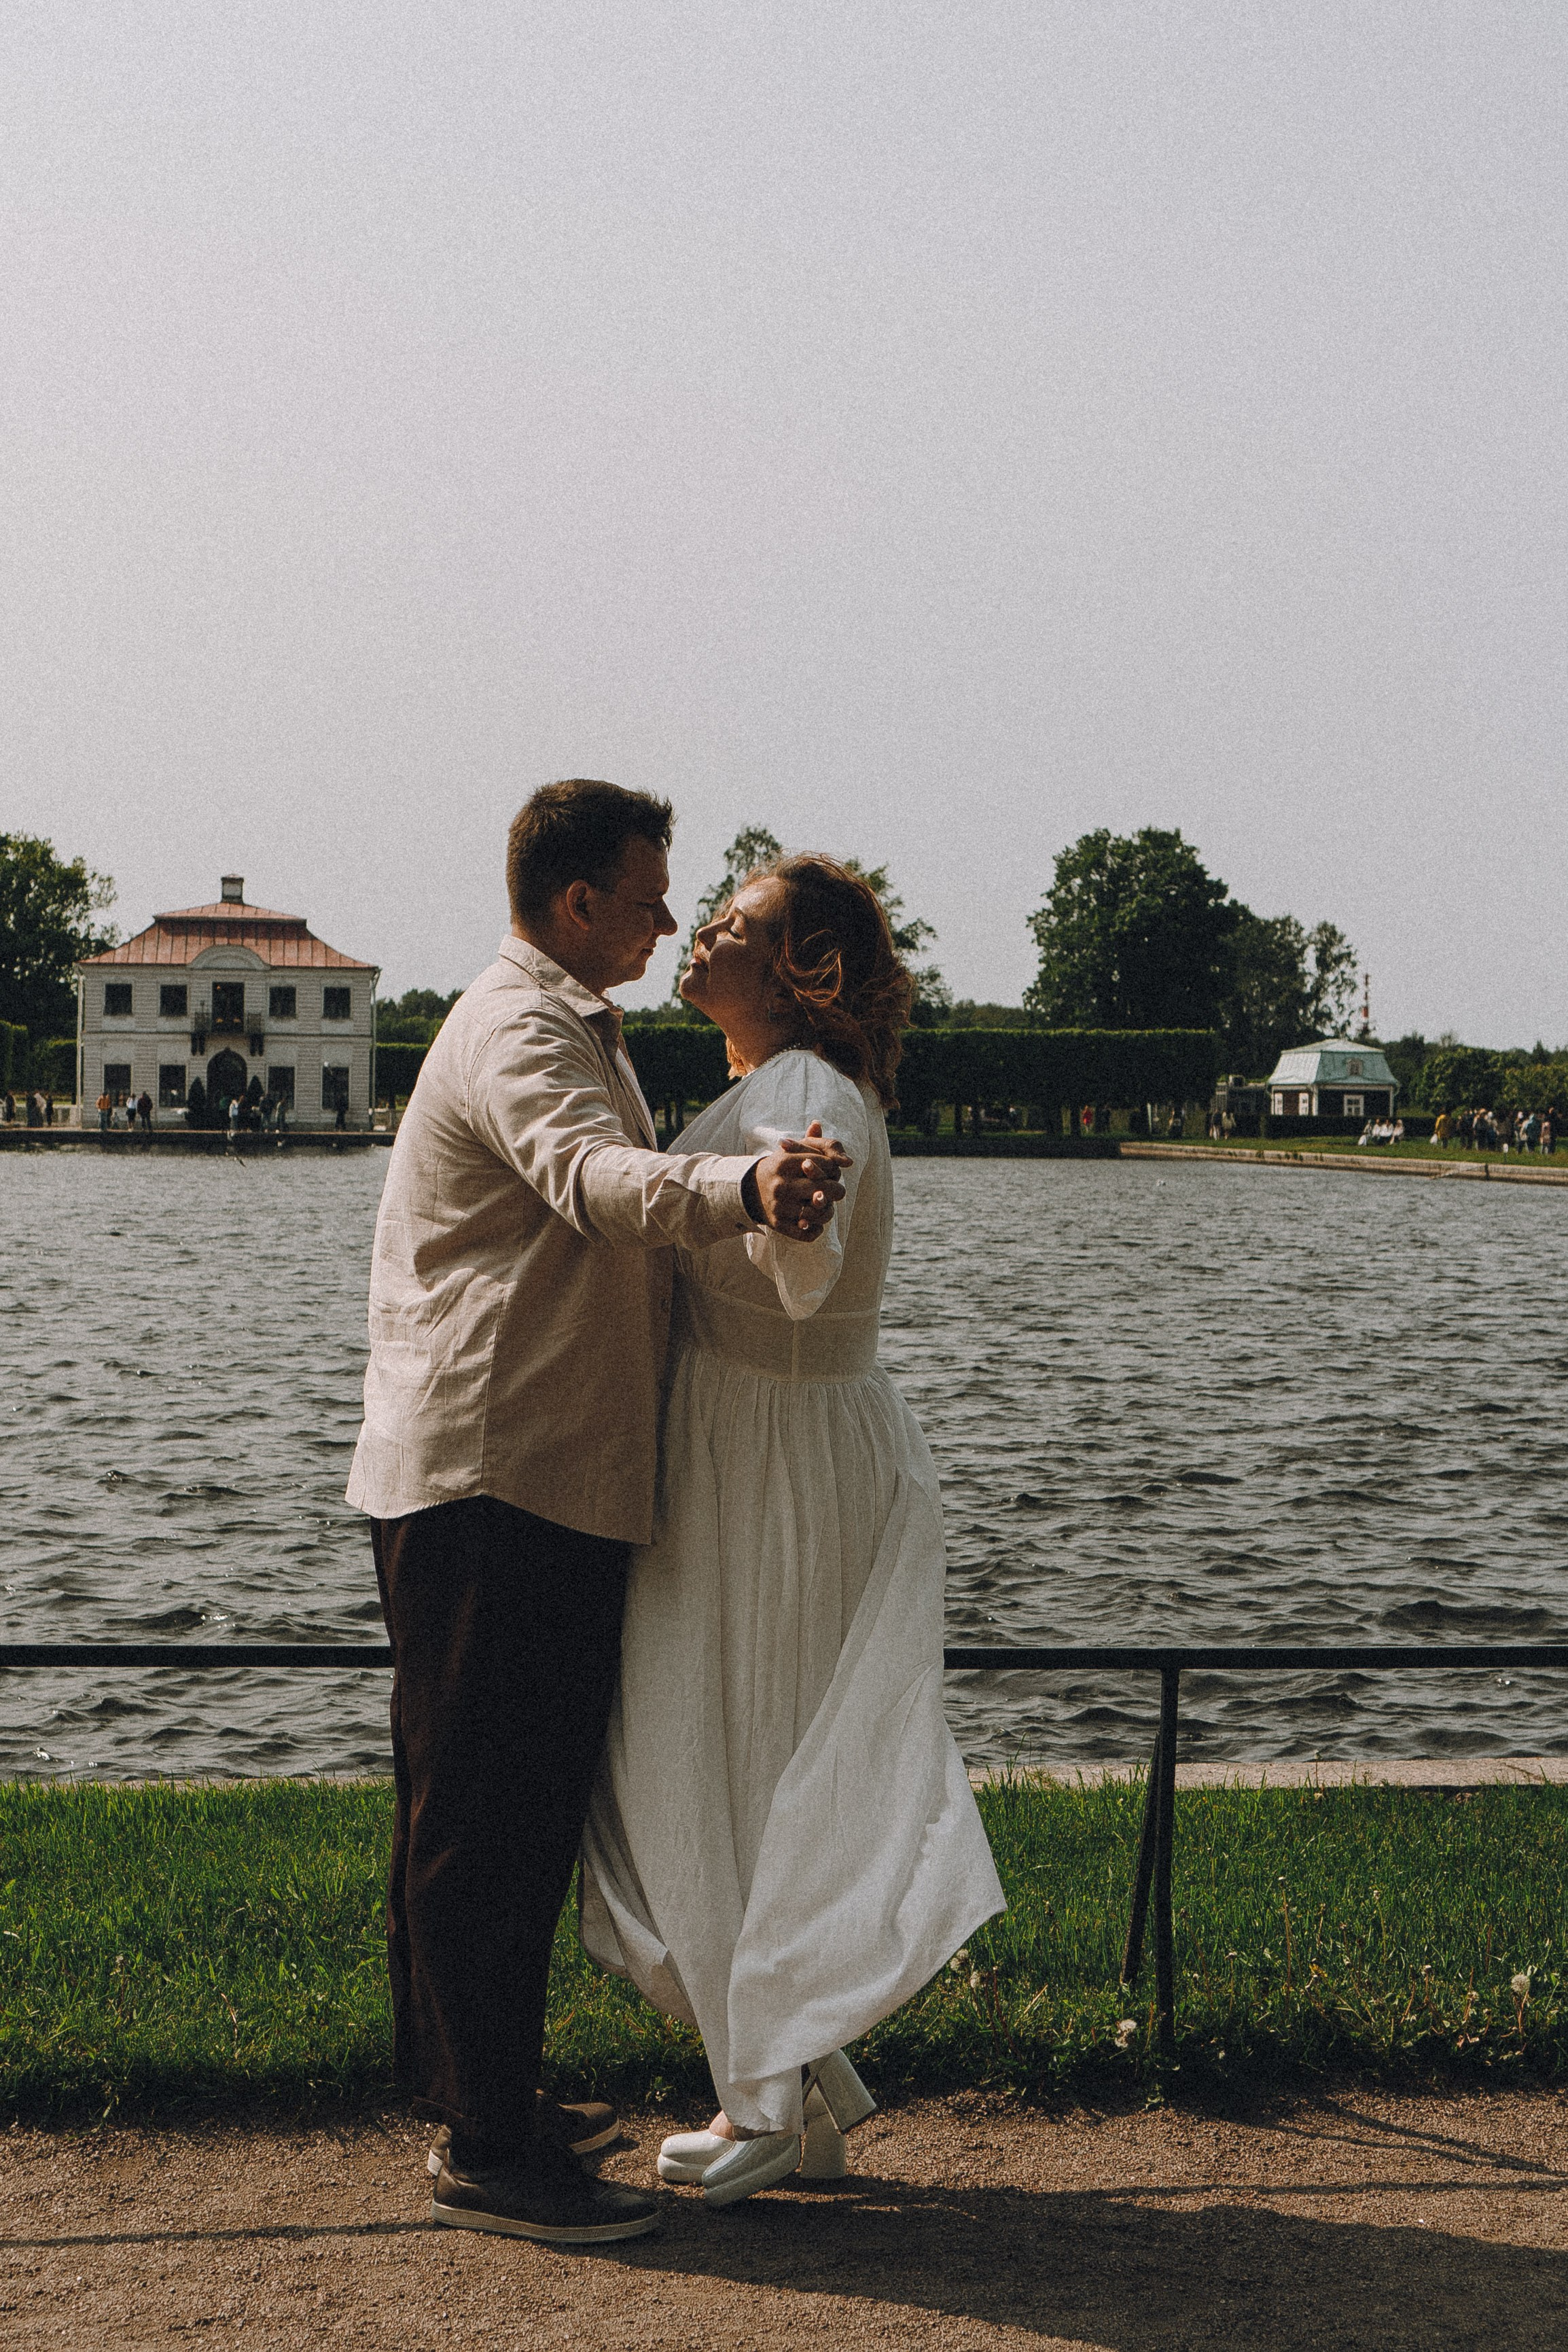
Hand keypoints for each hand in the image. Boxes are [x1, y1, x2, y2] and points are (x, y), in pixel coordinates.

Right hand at [745, 1120, 851, 1240]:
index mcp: (784, 1162)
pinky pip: (806, 1232)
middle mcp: (780, 1184)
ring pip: (818, 1213)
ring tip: (826, 1206)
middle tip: (837, 1190)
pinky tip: (815, 1223)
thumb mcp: (794, 1149)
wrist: (751, 1189)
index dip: (833, 1167)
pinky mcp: (778, 1224)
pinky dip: (815, 1230)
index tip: (830, 1169)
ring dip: (828, 1211)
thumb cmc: (781, 1166)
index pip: (826, 1164)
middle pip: (825, 1189)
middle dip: (837, 1190)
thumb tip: (848, 1160)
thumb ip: (819, 1145)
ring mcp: (778, 1206)